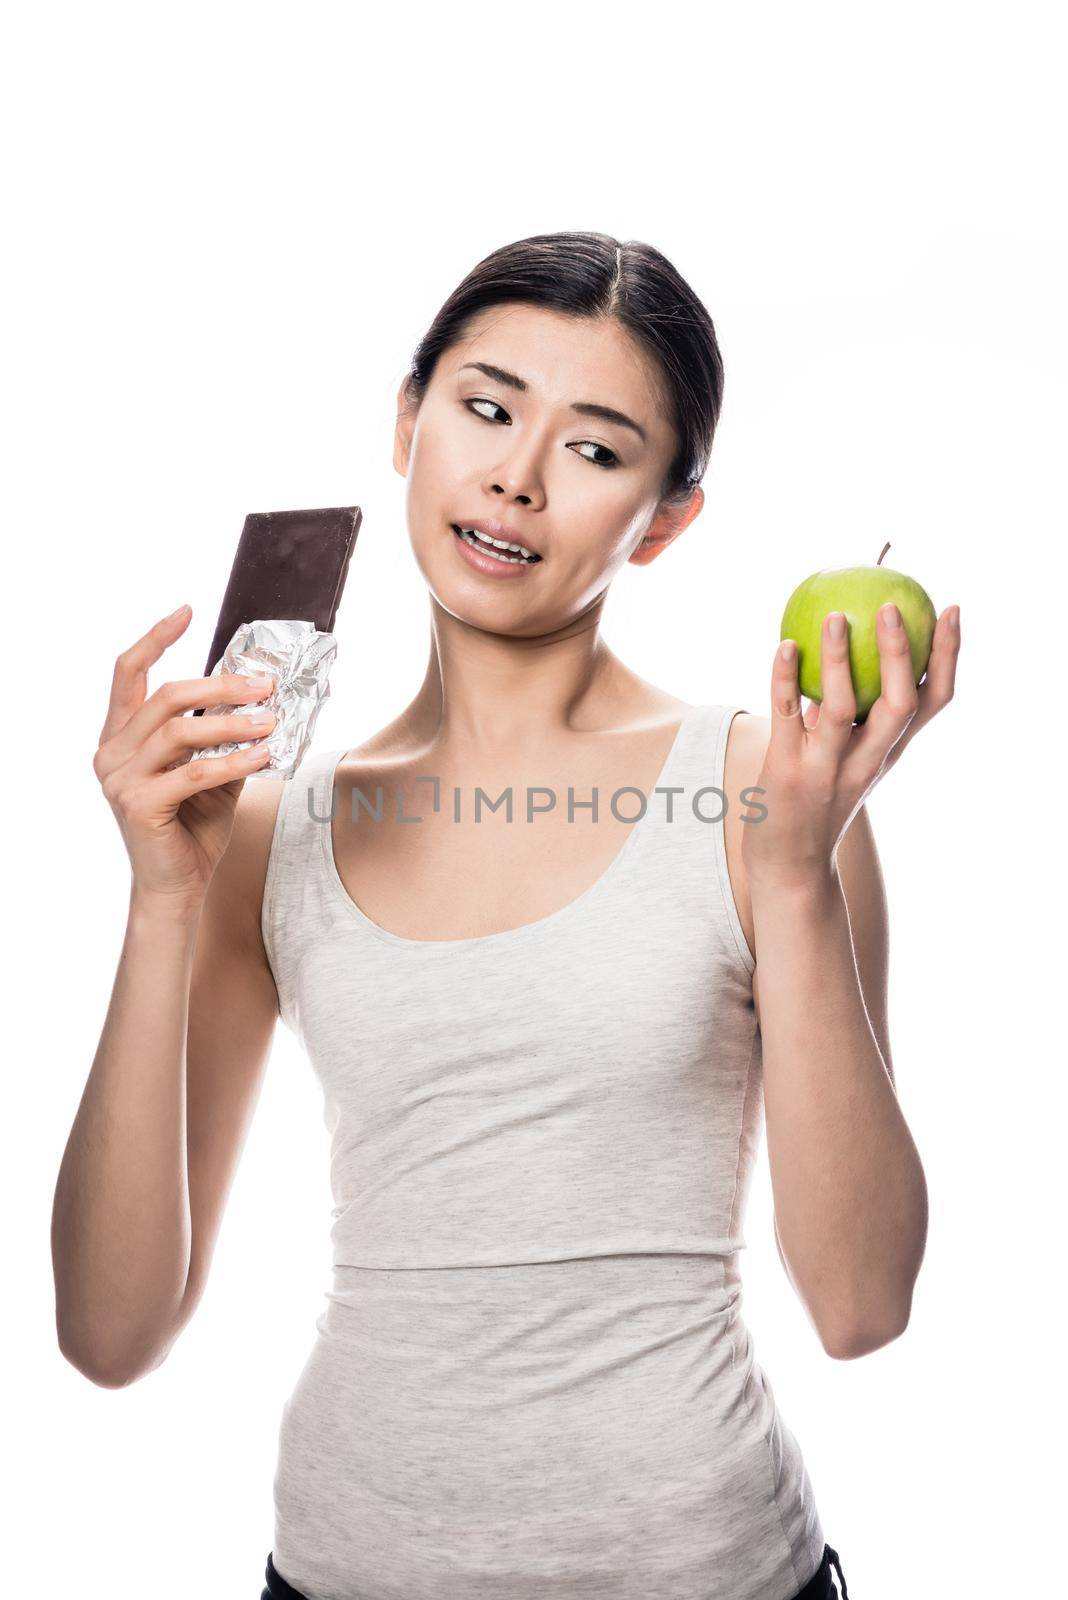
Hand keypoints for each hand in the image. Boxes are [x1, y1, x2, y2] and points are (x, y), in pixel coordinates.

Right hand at [93, 605, 277, 911]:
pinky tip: (263, 757)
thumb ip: (222, 735)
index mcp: (121, 736)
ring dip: (232, 723)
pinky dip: (232, 761)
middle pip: (166, 697)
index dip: (156, 638)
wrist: (178, 886)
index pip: (128, 672)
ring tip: (272, 722)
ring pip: (180, 731)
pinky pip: (192, 772)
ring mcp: (120, 779)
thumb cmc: (193, 827)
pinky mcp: (138, 805)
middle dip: (221, 686)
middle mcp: (111, 751)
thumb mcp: (212, 771)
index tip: (188, 611)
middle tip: (266, 685)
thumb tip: (262, 696)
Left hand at [741, 601, 960, 891]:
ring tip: (835, 615)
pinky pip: (787, 716)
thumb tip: (845, 653)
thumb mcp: (848, 761)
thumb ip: (853, 719)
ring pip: (843, 708)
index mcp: (888, 753)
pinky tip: (784, 644)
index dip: (948, 656)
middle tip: (892, 606)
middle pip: (901, 703)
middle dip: (902, 653)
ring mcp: (827, 768)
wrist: (791, 870)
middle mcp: (867, 761)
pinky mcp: (786, 772)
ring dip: (839, 659)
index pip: (934, 702)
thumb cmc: (817, 804)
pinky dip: (786, 678)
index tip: (951, 610)